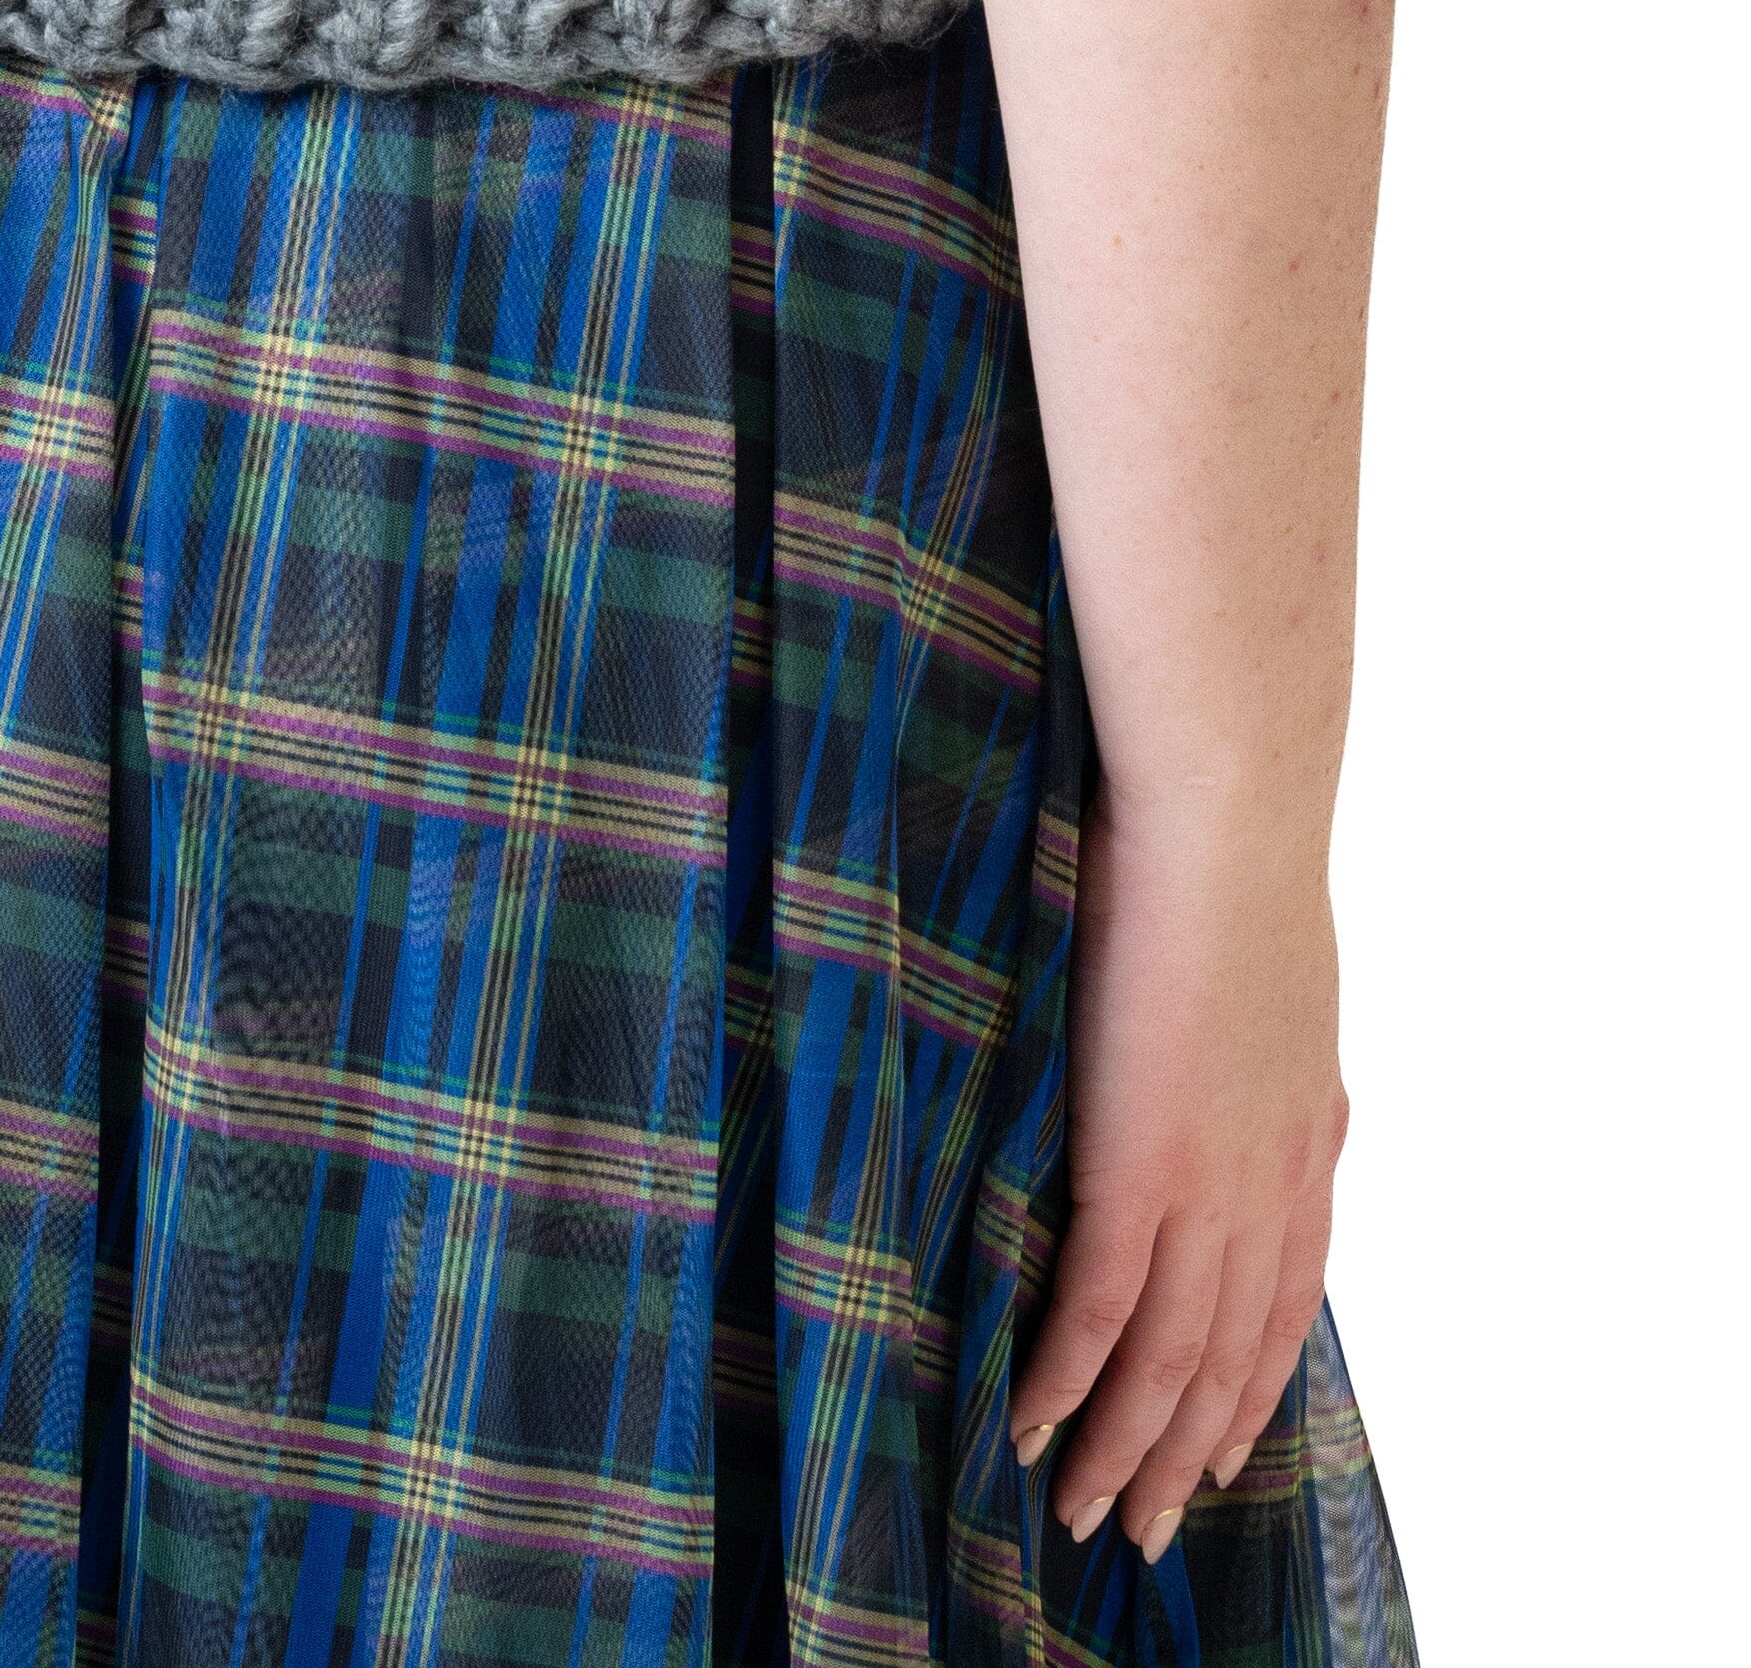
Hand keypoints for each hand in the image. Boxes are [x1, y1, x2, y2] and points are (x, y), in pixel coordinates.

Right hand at [1010, 788, 1347, 1562]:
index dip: (1245, 1392)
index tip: (1212, 1454)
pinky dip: (1068, 1378)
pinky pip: (1099, 1304)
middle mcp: (1266, 1187)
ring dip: (1125, 1447)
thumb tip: (1311, 1109)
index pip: (1281, 1306)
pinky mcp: (1135, 1162)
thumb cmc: (1235, 867)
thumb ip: (1289, 1070)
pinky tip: (1034, 1426)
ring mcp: (1204, 1183)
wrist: (1226, 815)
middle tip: (1139, 1528)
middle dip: (1184, 1455)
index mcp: (1301, 1146)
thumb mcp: (1288, 991)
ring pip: (1167, 1357)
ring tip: (1083, 1514)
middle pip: (1228, 1360)